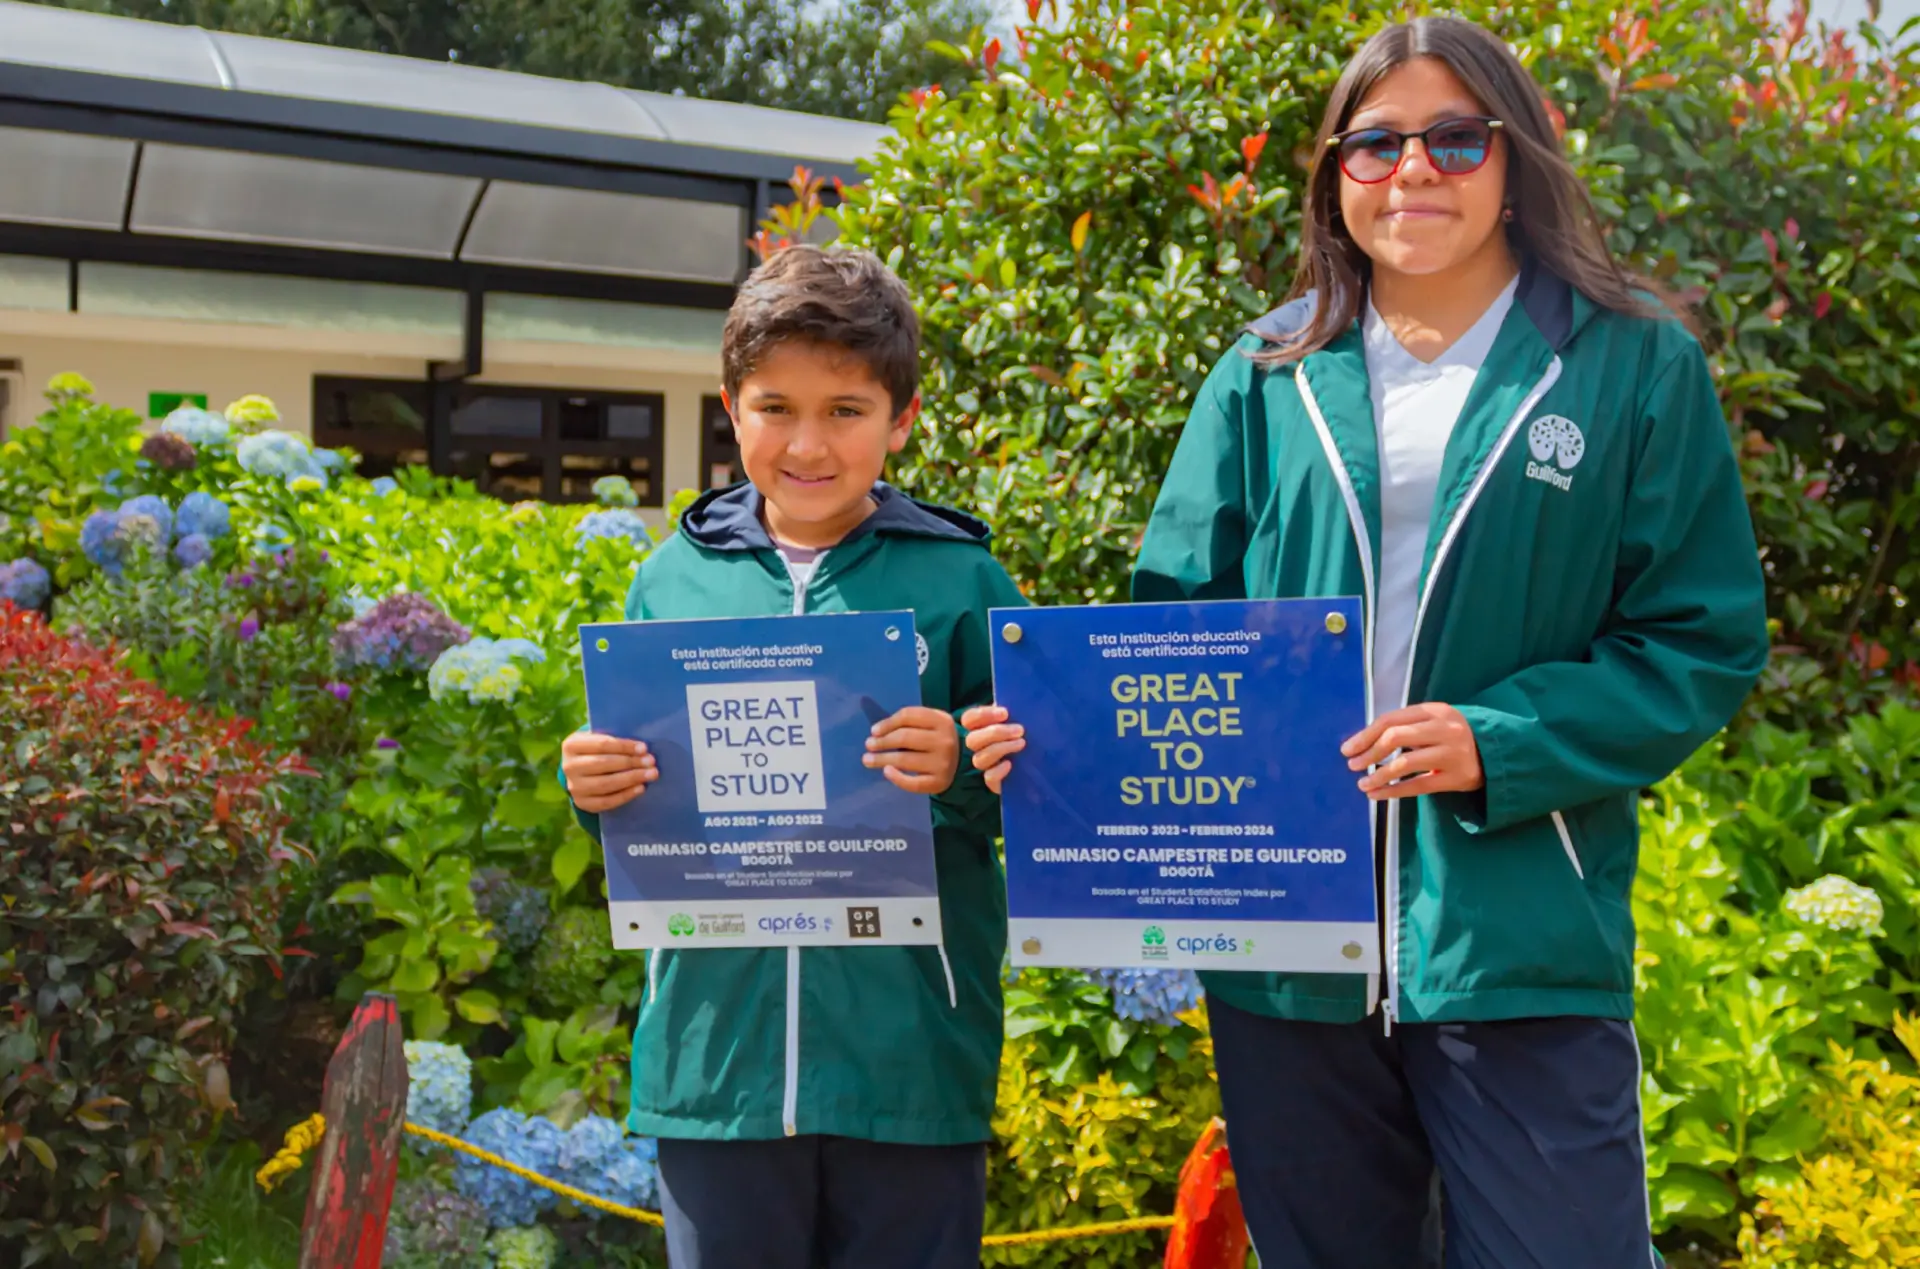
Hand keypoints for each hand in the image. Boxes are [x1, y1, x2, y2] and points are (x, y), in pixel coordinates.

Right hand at [562, 731, 657, 812]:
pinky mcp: (582, 803)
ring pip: (605, 784)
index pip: (602, 744)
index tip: (644, 748)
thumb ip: (615, 740)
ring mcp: (574, 786)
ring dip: (631, 779)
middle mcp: (568, 766)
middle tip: (651, 761)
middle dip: (631, 762)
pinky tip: (641, 788)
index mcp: (572, 745)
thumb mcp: (599, 739)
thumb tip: (643, 748)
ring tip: (650, 774)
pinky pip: (606, 802)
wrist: (581, 773)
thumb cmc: (598, 751)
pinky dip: (625, 795)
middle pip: (603, 764)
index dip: (624, 746)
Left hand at [865, 706, 959, 794]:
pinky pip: (913, 783)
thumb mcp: (929, 722)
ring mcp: (943, 763)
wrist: (961, 761)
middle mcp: (945, 741)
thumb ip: (907, 721)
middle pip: (905, 738)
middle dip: (882, 742)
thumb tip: (876, 732)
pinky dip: (897, 778)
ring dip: (882, 759)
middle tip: (868, 745)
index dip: (887, 723)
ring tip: (867, 760)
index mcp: (942, 720)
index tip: (873, 731)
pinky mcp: (939, 782)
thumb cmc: (936, 738)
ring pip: (905, 760)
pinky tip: (886, 772)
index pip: (908, 716)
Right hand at [959, 704, 1023, 795]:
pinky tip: (1010, 764)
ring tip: (1021, 743)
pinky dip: (998, 771)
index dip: (983, 715)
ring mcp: (986, 765)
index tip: (1005, 713)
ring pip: (980, 759)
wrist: (1041, 764)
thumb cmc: (1027, 736)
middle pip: (972, 740)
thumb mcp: (1020, 721)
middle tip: (1019, 730)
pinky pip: (989, 778)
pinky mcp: (995, 782)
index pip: (969, 719)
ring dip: (1000, 748)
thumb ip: (1013, 712)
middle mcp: (979, 747)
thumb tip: (1012, 702)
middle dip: (995, 733)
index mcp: (981, 728)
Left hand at [1342, 703, 1483, 799]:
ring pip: (1406, 763)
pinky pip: (1418, 785)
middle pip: (1396, 737)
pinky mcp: (1456, 777)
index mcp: (1434, 711)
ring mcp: (1452, 753)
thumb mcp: (1432, 722)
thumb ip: (1404, 726)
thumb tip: (1362, 742)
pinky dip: (1393, 791)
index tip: (1347, 749)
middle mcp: (1444, 729)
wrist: (1493, 752)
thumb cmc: (1450, 736)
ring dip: (1379, 775)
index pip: (1391, 720)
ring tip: (1363, 784)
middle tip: (1353, 765)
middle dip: (1369, 752)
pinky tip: (1377, 794)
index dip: (1365, 735)